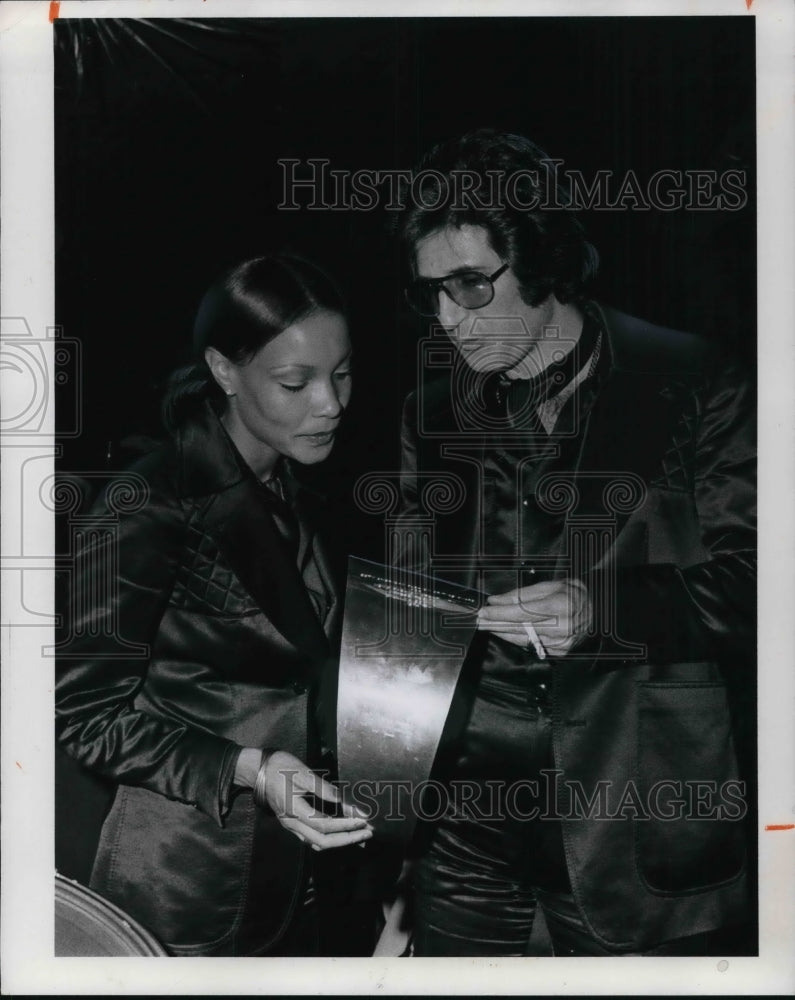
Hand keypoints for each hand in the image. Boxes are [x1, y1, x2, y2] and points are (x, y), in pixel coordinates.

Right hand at [256, 750, 372, 851]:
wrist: (258, 770)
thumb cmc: (280, 767)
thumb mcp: (301, 772)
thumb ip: (321, 787)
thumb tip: (340, 799)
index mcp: (294, 810)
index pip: (324, 825)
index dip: (345, 825)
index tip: (363, 820)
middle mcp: (291, 823)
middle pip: (322, 841)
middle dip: (347, 839)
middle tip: (367, 833)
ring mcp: (290, 826)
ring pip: (316, 843)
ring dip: (339, 841)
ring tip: (359, 835)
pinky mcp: (291, 824)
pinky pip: (311, 839)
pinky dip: (328, 839)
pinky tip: (341, 834)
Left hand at [476, 578, 592, 657]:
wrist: (600, 612)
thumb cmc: (575, 594)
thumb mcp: (550, 586)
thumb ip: (522, 594)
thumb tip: (497, 600)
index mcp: (560, 605)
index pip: (523, 612)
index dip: (500, 613)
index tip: (484, 611)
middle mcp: (562, 627)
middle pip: (520, 627)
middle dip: (496, 624)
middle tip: (480, 620)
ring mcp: (562, 642)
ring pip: (524, 639)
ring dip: (503, 633)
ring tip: (488, 626)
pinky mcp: (561, 652)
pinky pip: (533, 646)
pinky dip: (518, 639)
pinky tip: (506, 633)